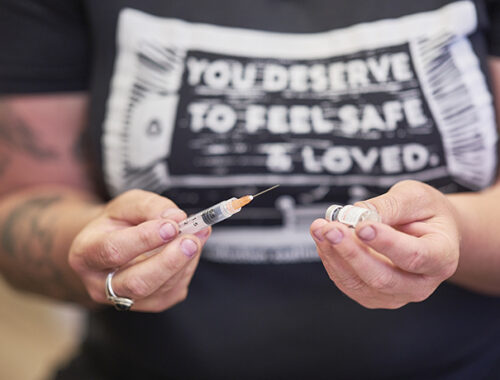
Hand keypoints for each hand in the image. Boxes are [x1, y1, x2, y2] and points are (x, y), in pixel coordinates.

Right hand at [69, 189, 209, 311]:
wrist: (113, 245)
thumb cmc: (119, 223)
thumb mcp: (128, 204)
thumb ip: (150, 207)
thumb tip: (177, 217)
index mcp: (86, 253)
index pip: (113, 250)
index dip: (145, 239)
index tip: (171, 225)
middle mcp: (100, 284)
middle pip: (137, 282)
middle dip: (169, 261)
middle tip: (191, 240)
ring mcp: (125, 299)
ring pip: (159, 289)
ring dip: (184, 262)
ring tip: (196, 237)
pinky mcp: (150, 304)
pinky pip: (174, 291)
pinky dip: (188, 268)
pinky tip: (191, 250)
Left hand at [310, 180, 459, 308]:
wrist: (427, 230)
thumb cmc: (425, 212)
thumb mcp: (415, 197)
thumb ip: (389, 205)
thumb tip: (356, 215)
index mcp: (442, 256)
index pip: (415, 256)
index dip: (386, 244)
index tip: (362, 227)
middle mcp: (421, 284)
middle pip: (383, 278)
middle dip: (352, 252)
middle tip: (330, 229)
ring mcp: (396, 294)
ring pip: (360, 284)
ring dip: (335, 256)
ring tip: (320, 228)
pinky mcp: (373, 295)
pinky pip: (348, 283)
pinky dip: (331, 260)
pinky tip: (323, 238)